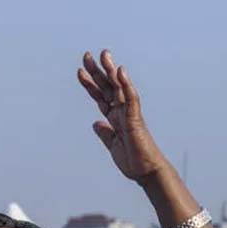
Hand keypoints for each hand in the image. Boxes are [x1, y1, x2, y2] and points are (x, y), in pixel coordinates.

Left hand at [77, 50, 169, 182]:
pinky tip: (120, 72)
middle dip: (97, 71)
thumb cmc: (133, 160)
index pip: (100, 96)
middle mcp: (122, 112)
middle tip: (87, 55)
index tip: (80, 71)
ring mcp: (129, 114)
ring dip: (111, 71)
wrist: (146, 173)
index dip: (90, 84)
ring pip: (119, 88)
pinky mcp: (136, 120)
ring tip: (104, 55)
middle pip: (108, 87)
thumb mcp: (112, 145)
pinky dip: (126, 85)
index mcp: (115, 118)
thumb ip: (105, 133)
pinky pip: (131, 99)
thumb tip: (96, 123)